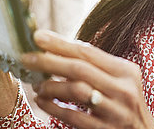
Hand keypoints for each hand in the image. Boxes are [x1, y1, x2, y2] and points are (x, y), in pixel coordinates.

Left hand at [22, 30, 153, 128]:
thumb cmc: (125, 104)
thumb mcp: (120, 80)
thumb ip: (96, 65)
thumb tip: (60, 46)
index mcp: (126, 71)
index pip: (88, 52)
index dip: (61, 43)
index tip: (38, 36)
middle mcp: (123, 89)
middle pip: (80, 69)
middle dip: (49, 61)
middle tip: (27, 58)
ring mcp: (115, 111)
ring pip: (76, 91)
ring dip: (51, 86)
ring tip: (36, 84)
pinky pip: (73, 117)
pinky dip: (54, 107)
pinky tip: (42, 101)